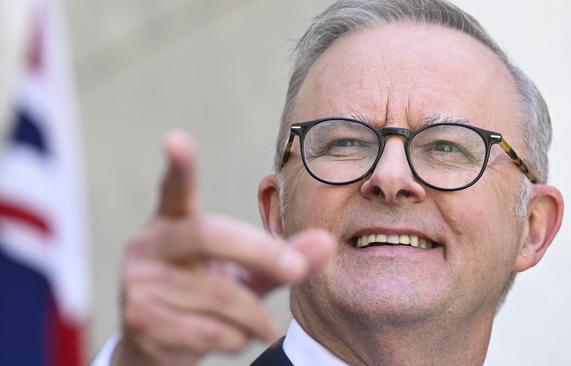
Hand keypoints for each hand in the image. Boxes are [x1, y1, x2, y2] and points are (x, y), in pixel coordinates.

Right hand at [111, 131, 335, 365]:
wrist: (157, 347)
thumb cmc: (207, 298)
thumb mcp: (245, 273)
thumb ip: (283, 256)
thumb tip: (327, 241)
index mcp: (172, 222)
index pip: (175, 189)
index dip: (178, 166)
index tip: (176, 139)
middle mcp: (149, 245)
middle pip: (209, 235)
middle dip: (261, 253)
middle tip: (297, 270)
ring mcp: (139, 281)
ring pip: (218, 294)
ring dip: (254, 316)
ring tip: (266, 327)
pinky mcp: (139, 318)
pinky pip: (208, 329)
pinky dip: (237, 338)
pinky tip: (238, 338)